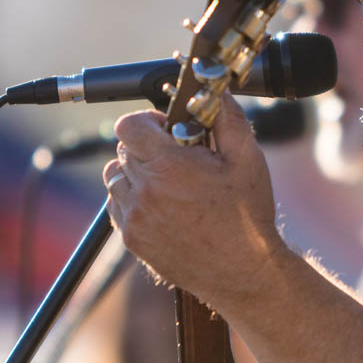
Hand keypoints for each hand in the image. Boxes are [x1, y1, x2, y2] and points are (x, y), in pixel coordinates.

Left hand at [103, 94, 287, 307]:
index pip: (128, 126)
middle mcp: (143, 192)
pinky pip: (117, 206)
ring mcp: (134, 218)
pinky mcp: (132, 240)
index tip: (168, 129)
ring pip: (115, 178)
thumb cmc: (246, 217)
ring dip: (136, 173)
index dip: (147, 121)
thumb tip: (214, 90)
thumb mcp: (247, 159)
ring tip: (168, 183)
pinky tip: (163, 204)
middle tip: (178, 158)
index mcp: (168, 167)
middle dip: (147, 146)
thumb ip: (227, 117)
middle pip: (122, 150)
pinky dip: (133, 199)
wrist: (242, 273)